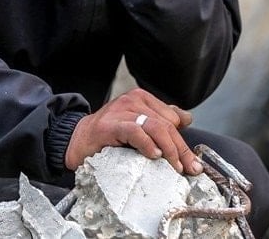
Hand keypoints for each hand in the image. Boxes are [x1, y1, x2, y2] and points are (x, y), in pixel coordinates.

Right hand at [64, 87, 200, 175]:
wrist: (77, 140)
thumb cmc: (109, 135)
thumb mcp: (138, 124)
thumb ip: (161, 119)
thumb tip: (187, 118)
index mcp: (142, 98)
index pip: (172, 119)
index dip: (183, 142)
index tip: (191, 163)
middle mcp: (133, 100)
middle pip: (167, 124)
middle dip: (181, 149)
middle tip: (190, 169)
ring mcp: (121, 111)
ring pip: (155, 127)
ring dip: (169, 149)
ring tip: (175, 166)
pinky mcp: (109, 125)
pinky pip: (135, 132)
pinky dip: (148, 144)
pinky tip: (154, 156)